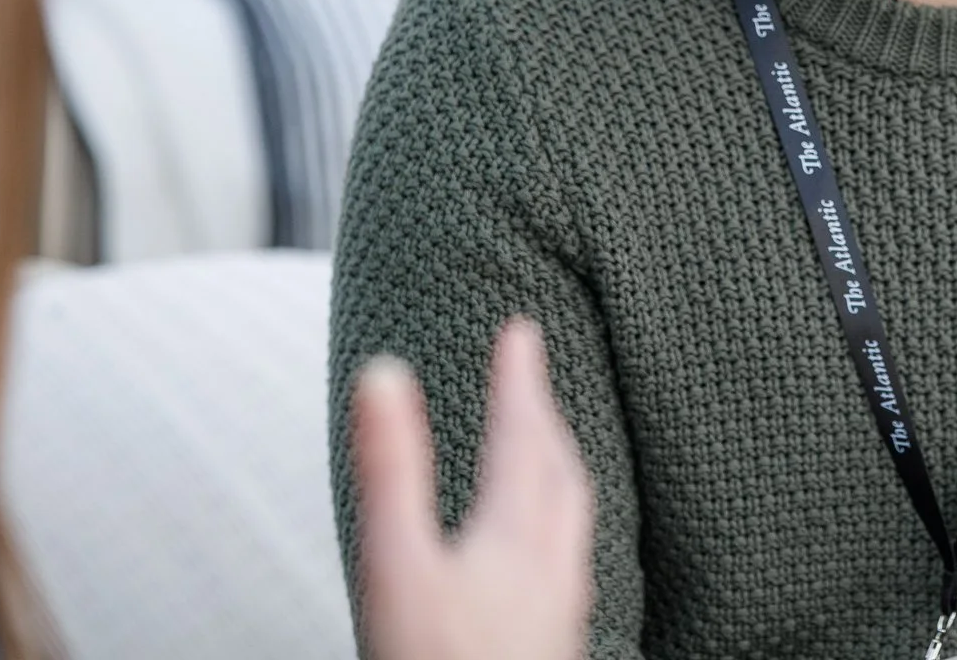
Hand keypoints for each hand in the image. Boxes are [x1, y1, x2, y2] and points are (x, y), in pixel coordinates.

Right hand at [352, 321, 593, 659]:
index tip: (522, 327)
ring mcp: (561, 606)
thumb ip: (391, 468)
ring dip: (558, 463)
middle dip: (544, 413)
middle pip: (560, 470)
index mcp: (515, 533)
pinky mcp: (557, 642)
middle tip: (531, 371)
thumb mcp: (395, 562)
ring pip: (574, 513)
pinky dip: (559, 516)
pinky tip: (544, 547)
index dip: (520, 377)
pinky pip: (571, 552)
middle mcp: (553, 563)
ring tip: (545, 445)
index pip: (522, 434)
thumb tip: (382, 371)